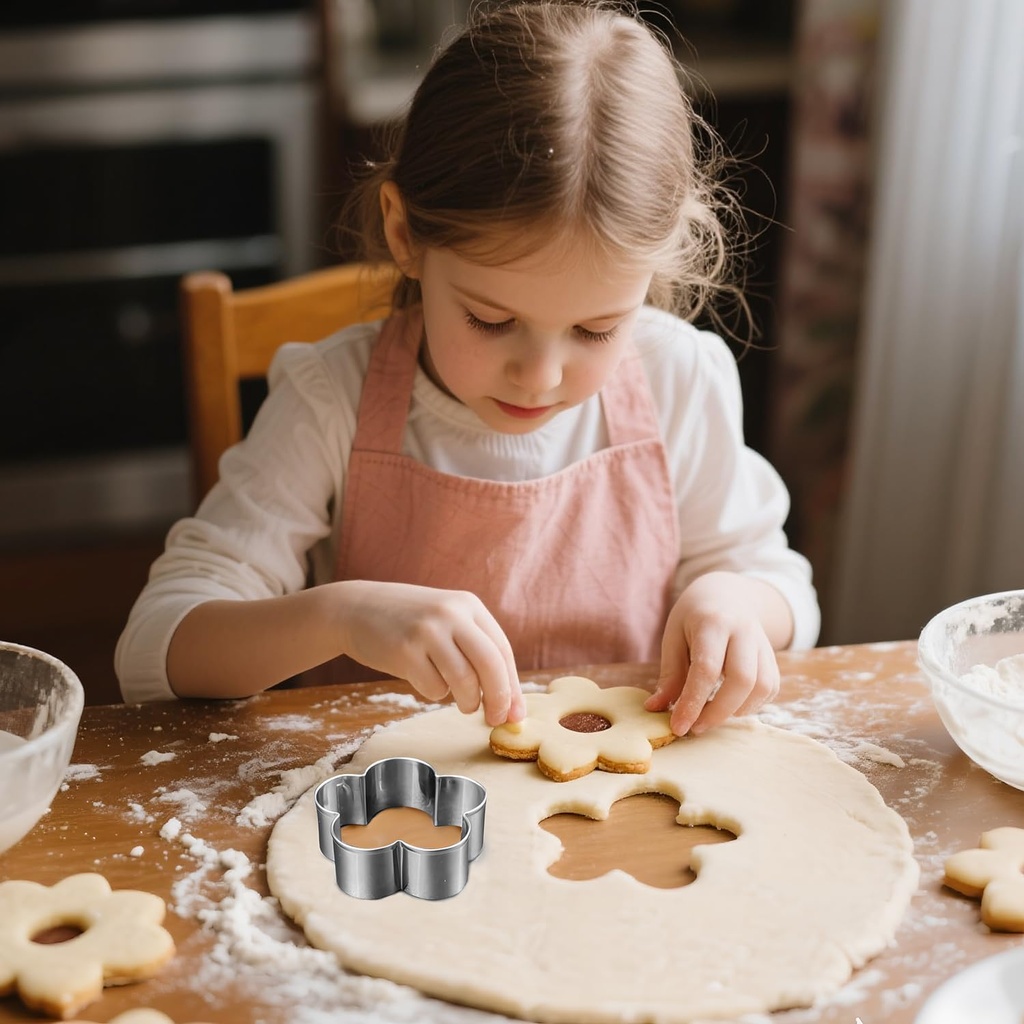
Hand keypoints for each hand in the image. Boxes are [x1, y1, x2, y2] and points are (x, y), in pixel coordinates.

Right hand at [334, 580, 523, 725]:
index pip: (502, 651)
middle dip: (499, 699)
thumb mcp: (447, 619)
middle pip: (490, 665)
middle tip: (495, 720)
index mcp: (468, 605)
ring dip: (467, 702)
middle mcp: (451, 614)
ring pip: (464, 681)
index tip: (516, 714)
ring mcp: (427, 631)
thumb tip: (508, 702)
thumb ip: (476, 649)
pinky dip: (435, 693)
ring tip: (462, 702)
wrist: (357, 608)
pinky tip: (423, 678)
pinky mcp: (405, 651)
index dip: (513, 687)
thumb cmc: (410, 623)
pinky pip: (434, 688)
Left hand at [644, 572, 785, 735]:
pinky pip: (770, 688)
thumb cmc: (693, 617)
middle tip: (696, 727)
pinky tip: (730, 705)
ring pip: (762, 686)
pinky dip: (752, 705)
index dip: (693, 702)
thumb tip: (655, 709)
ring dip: (737, 710)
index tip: (678, 727)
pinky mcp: (772, 657)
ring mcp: (763, 643)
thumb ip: (669, 674)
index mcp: (713, 622)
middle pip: (742, 679)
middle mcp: (744, 631)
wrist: (727, 594)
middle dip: (719, 712)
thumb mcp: (673, 637)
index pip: (707, 668)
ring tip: (712, 714)